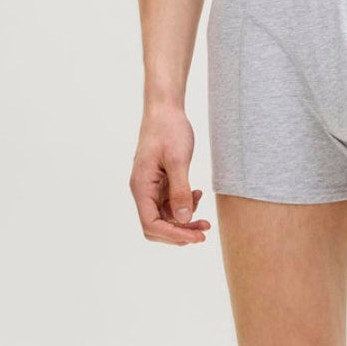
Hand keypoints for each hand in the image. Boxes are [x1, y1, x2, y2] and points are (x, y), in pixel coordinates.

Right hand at [129, 105, 211, 244]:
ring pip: (165, 215)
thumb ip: (180, 191)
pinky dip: (184, 203)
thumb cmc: (169, 129)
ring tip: (204, 218)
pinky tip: (197, 194)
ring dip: (184, 219)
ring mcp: (151, 186)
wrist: (165, 108)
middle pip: (157, 224)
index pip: (151, 224)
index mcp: (141, 187)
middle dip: (180, 231)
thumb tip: (183, 220)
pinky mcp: (160, 180)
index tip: (196, 237)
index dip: (173, 234)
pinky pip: (170, 202)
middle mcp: (143, 190)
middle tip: (203, 232)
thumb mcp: (178, 160)